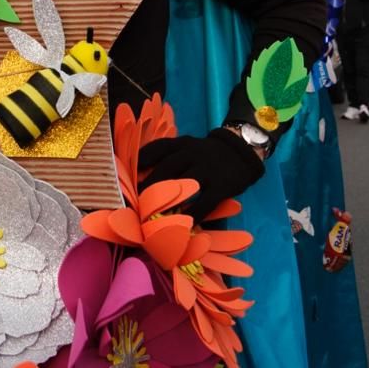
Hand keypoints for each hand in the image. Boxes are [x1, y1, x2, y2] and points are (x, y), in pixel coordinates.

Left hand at [138, 130, 265, 221]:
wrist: (241, 152)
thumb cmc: (207, 154)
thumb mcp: (188, 147)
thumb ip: (170, 157)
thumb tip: (142, 175)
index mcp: (181, 144)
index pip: (156, 149)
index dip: (140, 162)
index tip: (127, 176)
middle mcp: (192, 154)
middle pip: (165, 168)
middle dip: (149, 186)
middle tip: (136, 202)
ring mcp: (207, 169)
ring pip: (183, 185)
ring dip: (168, 201)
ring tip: (154, 216)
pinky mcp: (221, 186)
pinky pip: (204, 202)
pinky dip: (193, 214)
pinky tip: (184, 224)